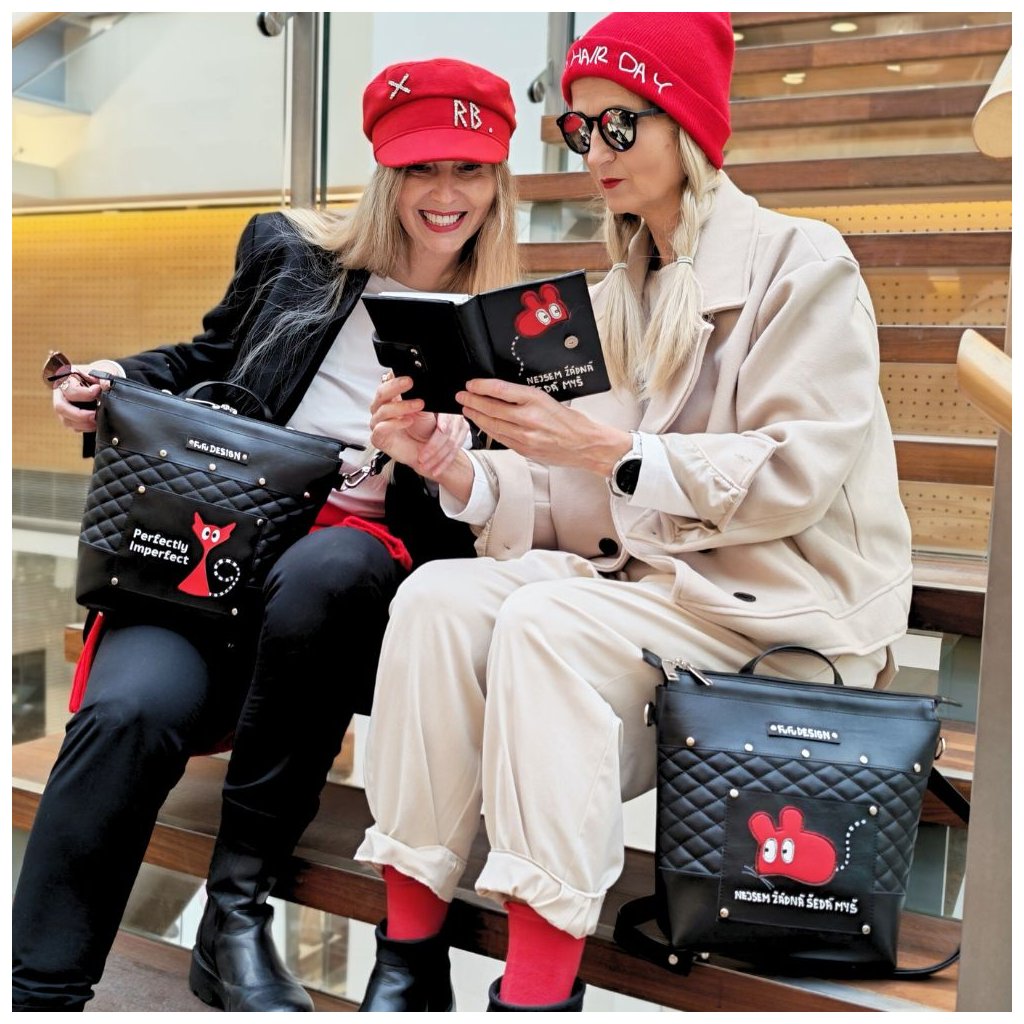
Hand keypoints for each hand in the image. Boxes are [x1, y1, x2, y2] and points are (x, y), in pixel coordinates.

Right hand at [51, 360, 121, 433]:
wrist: (101, 381)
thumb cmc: (101, 375)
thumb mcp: (106, 371)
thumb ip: (105, 378)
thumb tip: (106, 385)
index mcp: (67, 378)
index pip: (70, 390)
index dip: (85, 393)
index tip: (98, 391)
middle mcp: (61, 392)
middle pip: (60, 407)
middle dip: (79, 414)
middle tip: (95, 415)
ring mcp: (63, 405)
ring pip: (66, 420)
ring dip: (83, 423)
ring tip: (97, 420)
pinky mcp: (68, 416)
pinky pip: (73, 426)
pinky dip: (85, 427)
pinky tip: (95, 424)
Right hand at [370, 374, 469, 480]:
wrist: (427, 450)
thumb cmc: (424, 429)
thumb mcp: (425, 407)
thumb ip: (418, 394)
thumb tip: (419, 380)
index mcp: (391, 398)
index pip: (387, 382)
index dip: (394, 376)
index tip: (409, 374)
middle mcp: (382, 409)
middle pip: (381, 393)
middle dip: (396, 386)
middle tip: (410, 382)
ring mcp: (378, 423)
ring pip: (383, 410)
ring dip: (401, 406)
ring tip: (418, 404)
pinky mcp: (378, 438)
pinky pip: (381, 428)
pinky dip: (395, 423)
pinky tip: (408, 421)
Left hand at [457, 378, 629, 474]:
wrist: (586, 445)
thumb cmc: (571, 422)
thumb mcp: (549, 399)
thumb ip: (524, 397)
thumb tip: (499, 393)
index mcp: (535, 399)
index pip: (500, 390)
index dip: (481, 386)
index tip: (471, 384)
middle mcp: (528, 418)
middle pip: (491, 408)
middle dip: (472, 401)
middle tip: (461, 396)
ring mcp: (524, 436)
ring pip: (492, 425)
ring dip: (476, 416)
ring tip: (467, 409)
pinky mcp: (523, 449)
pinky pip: (500, 438)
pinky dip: (488, 430)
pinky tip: (483, 424)